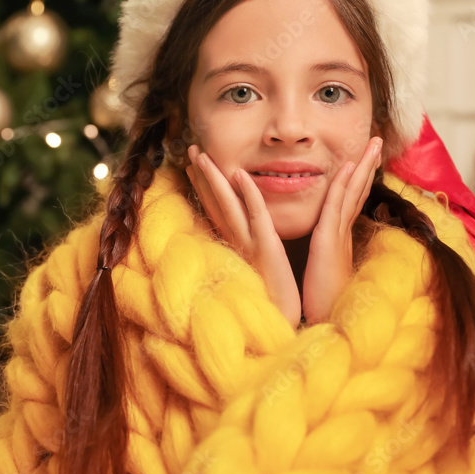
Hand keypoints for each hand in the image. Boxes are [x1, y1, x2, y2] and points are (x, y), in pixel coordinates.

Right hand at [184, 145, 301, 327]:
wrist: (282, 325)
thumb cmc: (273, 302)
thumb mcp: (259, 273)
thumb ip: (250, 256)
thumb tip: (244, 248)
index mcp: (237, 247)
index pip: (217, 210)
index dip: (205, 187)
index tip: (195, 166)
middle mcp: (238, 242)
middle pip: (216, 202)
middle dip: (203, 175)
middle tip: (192, 149)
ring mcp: (250, 244)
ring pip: (228, 203)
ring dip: (214, 177)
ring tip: (202, 154)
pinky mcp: (267, 248)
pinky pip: (256, 215)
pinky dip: (248, 194)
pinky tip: (239, 173)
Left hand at [301, 136, 381, 323]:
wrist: (325, 328)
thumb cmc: (321, 307)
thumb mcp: (322, 277)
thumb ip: (324, 263)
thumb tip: (325, 258)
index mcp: (340, 241)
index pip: (351, 204)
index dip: (359, 182)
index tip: (364, 162)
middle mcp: (343, 235)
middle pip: (358, 192)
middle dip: (368, 166)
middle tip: (376, 143)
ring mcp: (338, 236)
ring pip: (352, 193)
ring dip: (362, 166)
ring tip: (372, 143)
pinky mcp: (329, 242)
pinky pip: (336, 206)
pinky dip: (342, 184)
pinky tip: (347, 166)